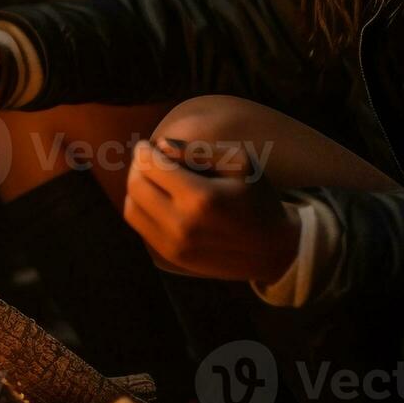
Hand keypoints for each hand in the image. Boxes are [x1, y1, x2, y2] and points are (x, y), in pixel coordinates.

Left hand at [122, 138, 300, 283]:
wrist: (272, 249)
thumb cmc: (257, 199)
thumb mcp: (240, 163)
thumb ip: (198, 151)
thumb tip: (161, 146)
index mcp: (201, 198)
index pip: (150, 166)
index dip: (145, 151)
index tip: (150, 145)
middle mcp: (182, 224)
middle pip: (135, 185)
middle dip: (137, 166)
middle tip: (149, 159)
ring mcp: (174, 245)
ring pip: (131, 207)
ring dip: (135, 188)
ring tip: (152, 179)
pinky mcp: (170, 257)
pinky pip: (139, 227)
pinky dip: (141, 208)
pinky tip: (157, 199)